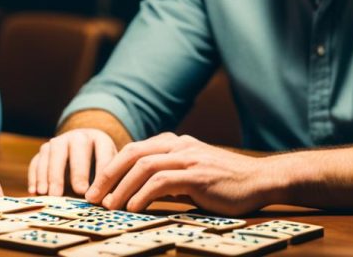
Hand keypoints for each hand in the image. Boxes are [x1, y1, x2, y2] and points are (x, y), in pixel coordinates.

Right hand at [28, 128, 117, 195]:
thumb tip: (106, 204)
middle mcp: (78, 137)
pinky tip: (35, 192)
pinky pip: (36, 161)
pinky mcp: (43, 150)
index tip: (98, 193)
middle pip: (76, 149)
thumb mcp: (109, 170)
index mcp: (99, 139)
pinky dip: (34, 176)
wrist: (82, 149)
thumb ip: (109, 184)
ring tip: (50, 195)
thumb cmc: (99, 166)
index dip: (102, 172)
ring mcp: (58, 141)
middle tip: (79, 192)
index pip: (103, 153)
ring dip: (50, 175)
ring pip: (52, 154)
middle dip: (78, 172)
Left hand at [84, 132, 278, 215]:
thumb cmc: (225, 182)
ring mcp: (188, 158)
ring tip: (110, 206)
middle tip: (93, 196)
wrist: (260, 180)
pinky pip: (161, 182)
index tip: (97, 188)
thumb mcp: (191, 175)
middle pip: (131, 154)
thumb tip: (138, 193)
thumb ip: (167, 178)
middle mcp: (178, 146)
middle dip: (107, 175)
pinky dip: (142, 194)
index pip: (133, 150)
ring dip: (121, 187)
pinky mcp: (197, 175)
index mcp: (174, 143)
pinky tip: (133, 208)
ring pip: (143, 167)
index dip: (111, 168)